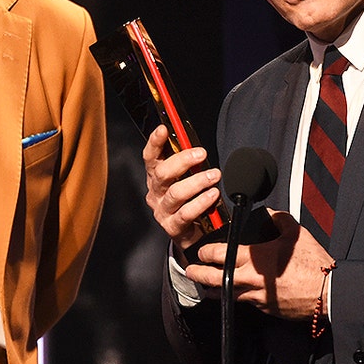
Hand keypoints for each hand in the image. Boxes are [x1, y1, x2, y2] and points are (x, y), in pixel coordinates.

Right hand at [143, 125, 220, 255]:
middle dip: (182, 161)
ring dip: (197, 182)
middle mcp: (155, 192)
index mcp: (156, 176)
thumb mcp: (185, 178)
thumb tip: (196, 146)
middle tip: (201, 154)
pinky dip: (201, 202)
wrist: (190, 233)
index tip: (163, 130)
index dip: (155, 142)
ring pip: (175, 193)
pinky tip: (212, 195)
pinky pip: (186, 213)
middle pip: (162, 173)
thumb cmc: (188, 200)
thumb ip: (188, 163)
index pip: (150, 156)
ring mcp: (162, 210)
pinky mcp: (172, 226)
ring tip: (213, 176)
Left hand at [187, 210, 335, 320]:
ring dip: (213, 290)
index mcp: (255, 258)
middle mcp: (251, 279)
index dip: (206, 252)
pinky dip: (238, 297)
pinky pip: (245, 302)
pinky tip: (237, 293)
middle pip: (214, 278)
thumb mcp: (296, 233)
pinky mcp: (265, 308)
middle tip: (190, 271)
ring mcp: (257, 296)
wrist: (327, 292)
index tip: (201, 250)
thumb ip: (280, 220)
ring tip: (205, 287)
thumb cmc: (313, 263)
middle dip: (198, 274)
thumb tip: (271, 214)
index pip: (220, 254)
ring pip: (226, 295)